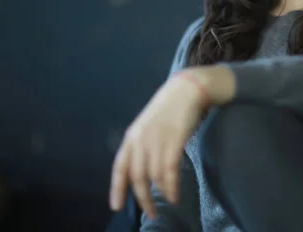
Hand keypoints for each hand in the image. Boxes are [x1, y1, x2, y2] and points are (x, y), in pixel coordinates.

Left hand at [109, 73, 208, 218]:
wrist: (186, 90)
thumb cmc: (169, 109)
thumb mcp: (148, 126)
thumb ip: (143, 145)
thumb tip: (143, 169)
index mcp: (131, 137)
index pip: (120, 167)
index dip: (117, 188)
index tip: (116, 206)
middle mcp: (140, 141)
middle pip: (137, 177)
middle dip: (143, 198)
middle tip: (151, 213)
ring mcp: (156, 141)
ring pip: (154, 176)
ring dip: (160, 194)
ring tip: (167, 203)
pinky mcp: (174, 141)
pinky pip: (169, 171)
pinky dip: (171, 186)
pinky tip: (174, 195)